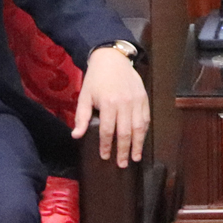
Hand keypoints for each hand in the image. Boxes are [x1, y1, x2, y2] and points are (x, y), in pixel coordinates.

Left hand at [73, 46, 149, 166]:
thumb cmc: (96, 78)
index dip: (106, 145)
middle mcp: (124, 103)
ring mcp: (136, 101)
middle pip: (125, 132)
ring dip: (138, 144)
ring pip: (139, 127)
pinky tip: (141, 141)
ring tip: (135, 157)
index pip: (108, 130)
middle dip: (124, 150)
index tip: (105, 156)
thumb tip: (76, 135)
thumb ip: (81, 117)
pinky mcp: (144, 98)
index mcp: (108, 103)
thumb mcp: (84, 96)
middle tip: (122, 164)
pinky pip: (146, 118)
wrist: (112, 59)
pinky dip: (144, 131)